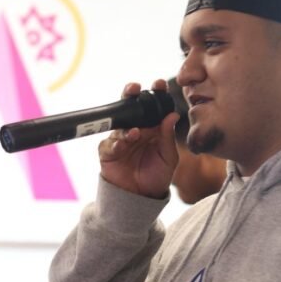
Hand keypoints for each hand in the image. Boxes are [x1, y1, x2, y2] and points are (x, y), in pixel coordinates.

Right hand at [98, 79, 179, 198]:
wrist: (142, 198)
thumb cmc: (157, 175)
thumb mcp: (168, 157)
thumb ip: (168, 136)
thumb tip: (172, 114)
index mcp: (152, 127)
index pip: (153, 106)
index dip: (156, 94)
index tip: (160, 84)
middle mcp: (135, 129)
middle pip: (131, 107)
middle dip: (131, 95)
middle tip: (134, 88)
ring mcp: (120, 139)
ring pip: (119, 125)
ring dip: (126, 126)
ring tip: (135, 132)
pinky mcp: (108, 152)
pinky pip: (108, 144)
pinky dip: (115, 144)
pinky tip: (122, 145)